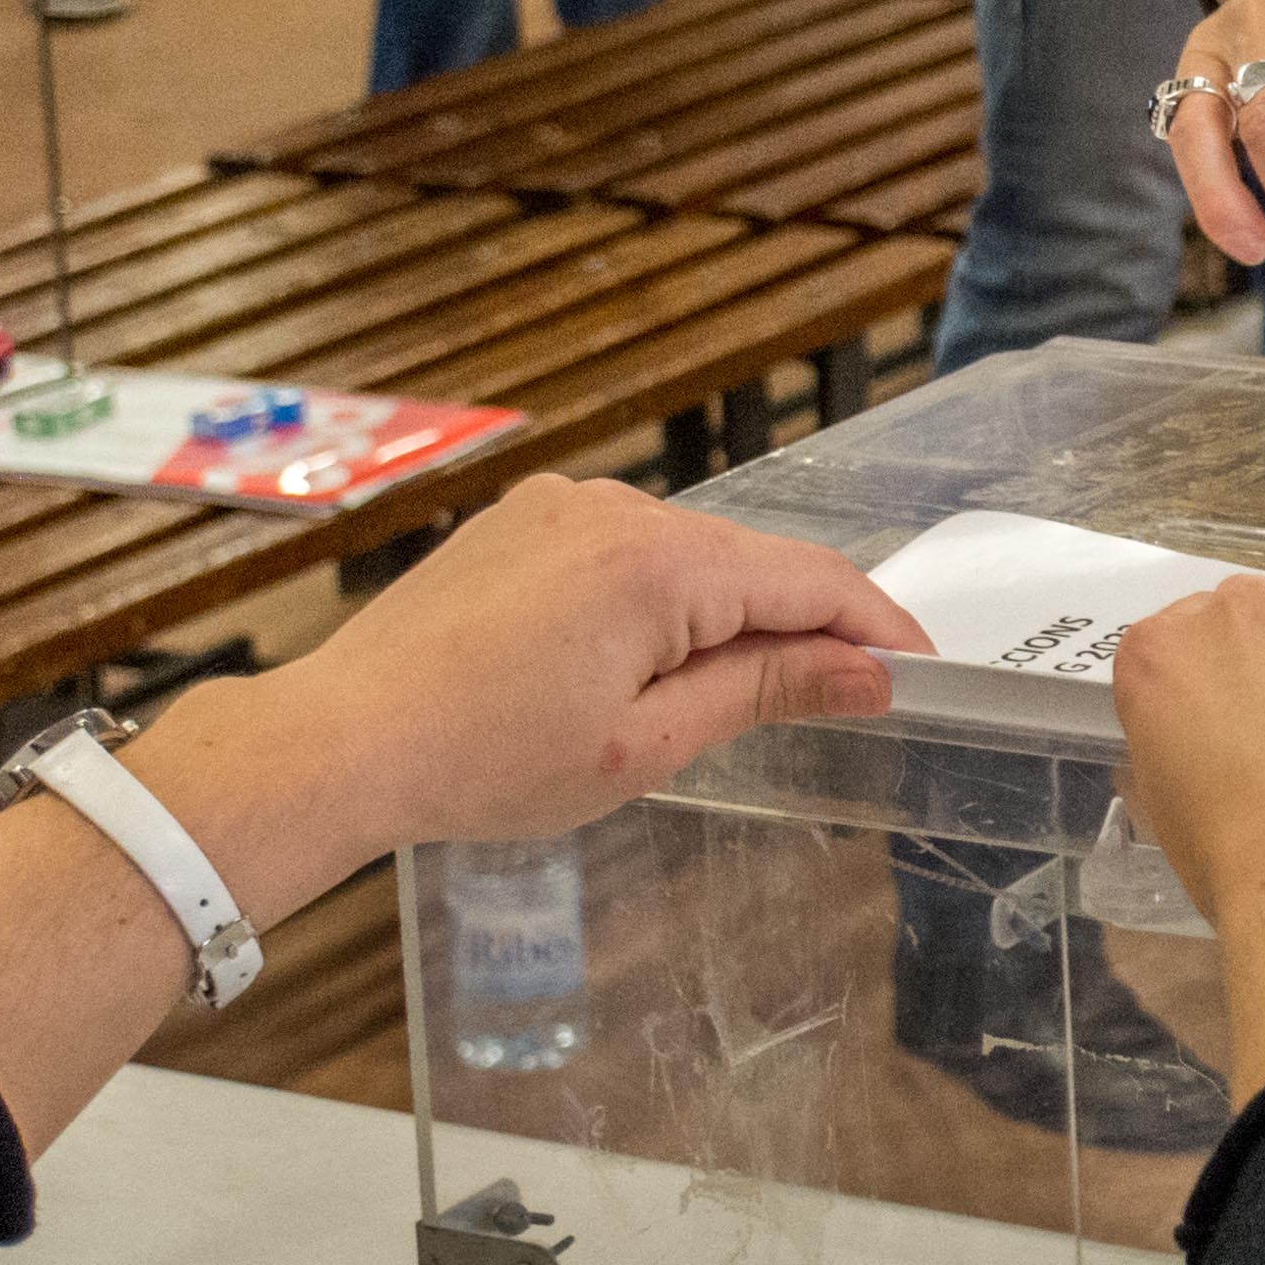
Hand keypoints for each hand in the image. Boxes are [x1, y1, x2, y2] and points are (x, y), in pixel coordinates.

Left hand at [156, 476, 920, 897]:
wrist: (343, 739)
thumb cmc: (479, 757)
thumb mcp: (644, 743)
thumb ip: (765, 690)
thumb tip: (864, 672)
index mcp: (656, 562)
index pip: (810, 580)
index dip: (877, 628)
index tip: (921, 672)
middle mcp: (615, 509)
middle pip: (753, 563)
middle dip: (806, 627)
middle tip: (849, 700)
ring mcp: (563, 507)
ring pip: (693, 557)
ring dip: (729, 617)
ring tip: (734, 700)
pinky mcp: (525, 521)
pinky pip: (630, 551)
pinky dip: (665, 601)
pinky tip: (651, 665)